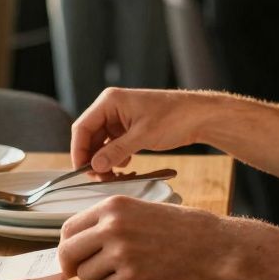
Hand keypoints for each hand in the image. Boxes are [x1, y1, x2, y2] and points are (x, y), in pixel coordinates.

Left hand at [57, 196, 244, 279]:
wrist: (217, 247)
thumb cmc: (184, 229)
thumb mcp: (142, 209)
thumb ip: (110, 222)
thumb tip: (78, 243)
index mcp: (113, 206)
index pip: (68, 228)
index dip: (67, 245)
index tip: (72, 255)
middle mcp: (112, 227)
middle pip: (68, 253)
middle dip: (73, 266)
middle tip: (83, 271)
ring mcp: (121, 254)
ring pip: (86, 276)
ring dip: (100, 278)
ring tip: (125, 270)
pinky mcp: (133, 279)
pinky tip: (139, 278)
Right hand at [71, 87, 208, 171]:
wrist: (199, 116)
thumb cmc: (174, 117)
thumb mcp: (142, 136)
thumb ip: (116, 151)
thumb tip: (95, 166)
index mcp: (110, 101)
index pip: (82, 127)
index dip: (79, 150)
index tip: (82, 171)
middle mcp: (112, 107)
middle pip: (90, 136)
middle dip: (93, 158)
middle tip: (99, 178)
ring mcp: (120, 117)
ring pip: (101, 143)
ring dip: (104, 160)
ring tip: (112, 176)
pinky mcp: (129, 127)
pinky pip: (114, 144)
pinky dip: (115, 157)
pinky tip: (123, 166)